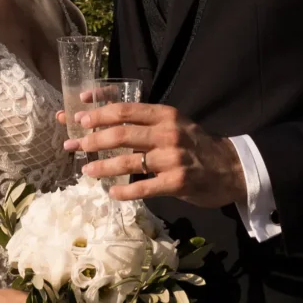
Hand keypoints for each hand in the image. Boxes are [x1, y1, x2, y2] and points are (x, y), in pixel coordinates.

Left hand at [66, 99, 246, 207]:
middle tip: (73, 145)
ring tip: (86, 171)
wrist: (230, 167)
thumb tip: (106, 121)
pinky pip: (145, 187)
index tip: (77, 116)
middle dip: (92, 139)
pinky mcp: (178, 182)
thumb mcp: (174, 124)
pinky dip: (125, 191)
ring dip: (103, 166)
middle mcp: (168, 132)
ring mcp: (173, 158)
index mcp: (165, 114)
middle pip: (122, 133)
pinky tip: (112, 193)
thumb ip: (145, 123)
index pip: (126, 109)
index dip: (99, 112)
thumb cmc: (195, 144)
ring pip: (129, 160)